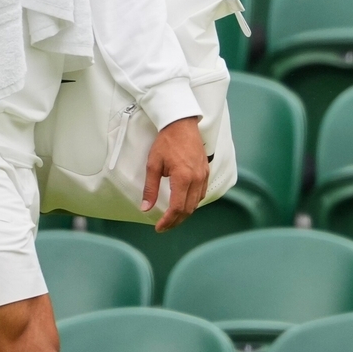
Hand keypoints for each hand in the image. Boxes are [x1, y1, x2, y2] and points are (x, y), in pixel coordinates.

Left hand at [141, 116, 208, 231]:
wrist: (181, 124)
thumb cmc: (166, 142)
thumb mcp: (153, 165)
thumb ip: (150, 188)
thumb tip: (145, 207)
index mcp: (183, 178)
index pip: (177, 208)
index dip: (168, 221)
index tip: (159, 227)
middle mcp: (196, 179)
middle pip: (188, 209)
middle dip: (175, 221)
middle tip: (164, 226)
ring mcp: (203, 176)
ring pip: (196, 203)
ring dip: (184, 213)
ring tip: (172, 217)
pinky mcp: (206, 172)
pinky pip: (201, 194)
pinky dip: (192, 203)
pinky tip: (184, 203)